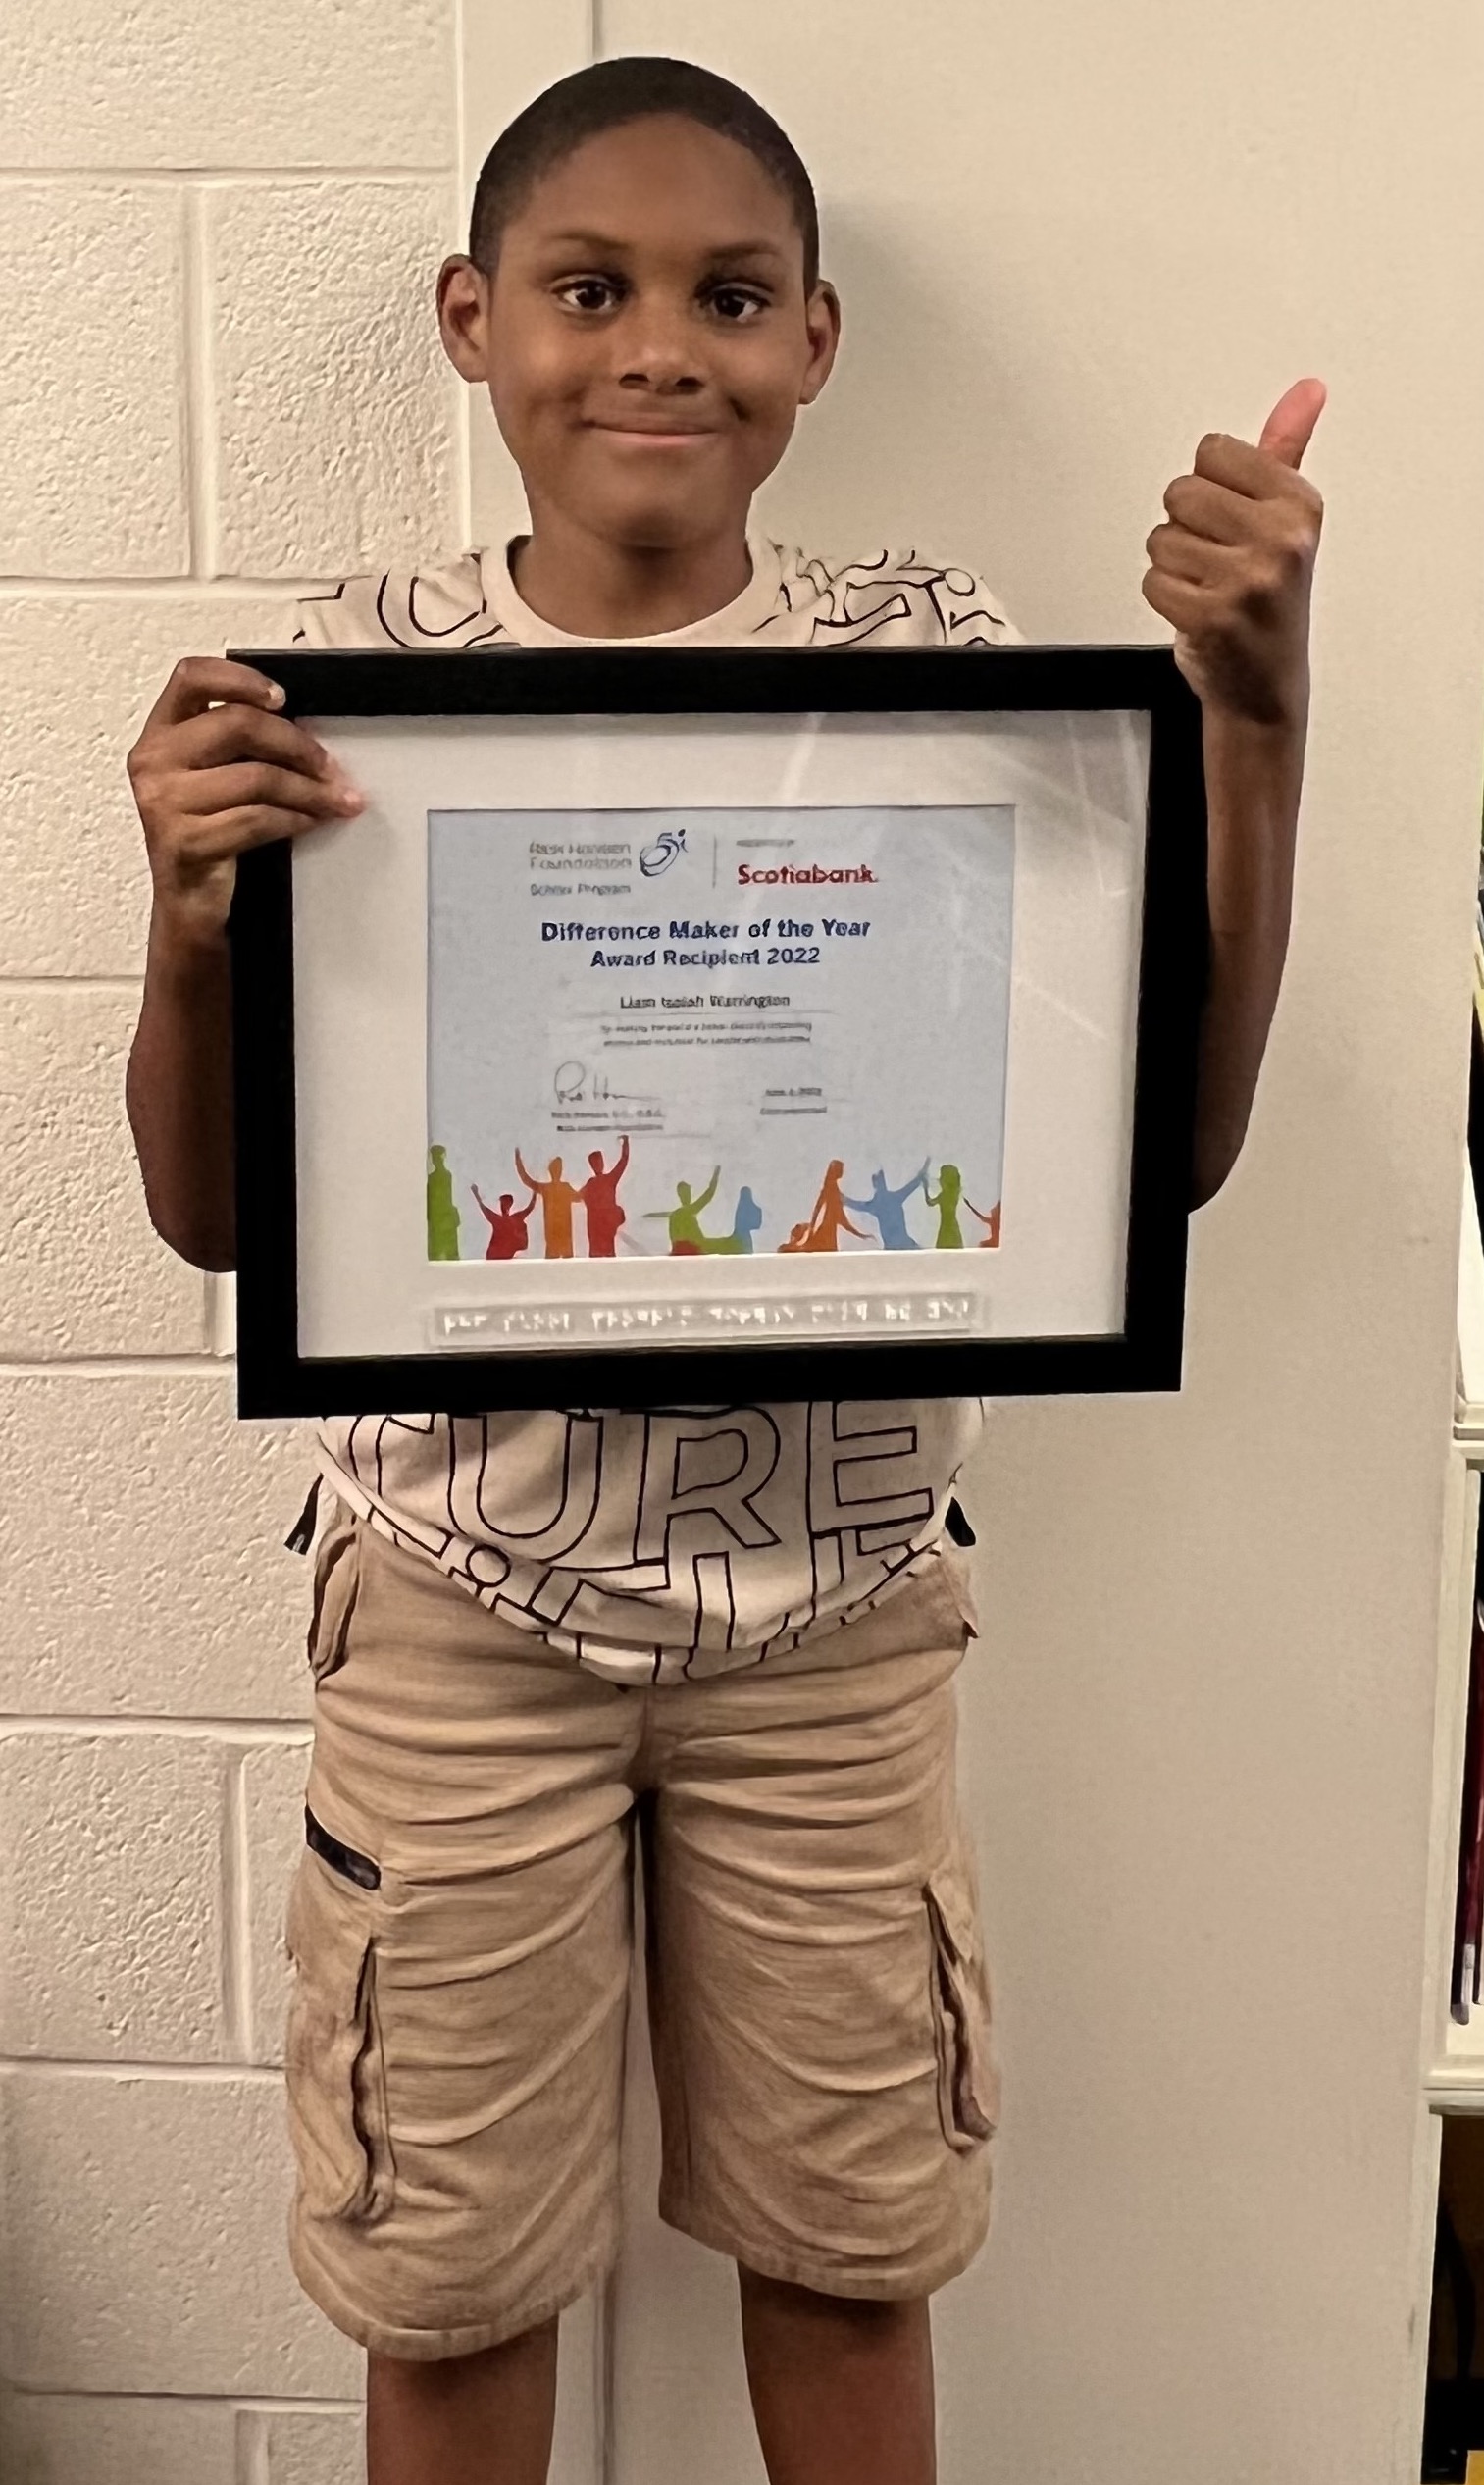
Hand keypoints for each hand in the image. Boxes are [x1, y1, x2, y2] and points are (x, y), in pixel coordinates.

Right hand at [126, 658, 362, 946]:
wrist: (189, 905)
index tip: (282, 698)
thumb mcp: (215, 778)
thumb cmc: (210, 835)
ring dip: (308, 790)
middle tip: (330, 766)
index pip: (191, 677)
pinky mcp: (184, 842)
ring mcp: (163, 803)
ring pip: (255, 777)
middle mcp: (154, 761)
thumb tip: (306, 731)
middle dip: (296, 744)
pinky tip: (312, 822)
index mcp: (161, 734)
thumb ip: (239, 746)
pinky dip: (294, 819)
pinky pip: (256, 820)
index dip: (240, 679)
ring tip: (336, 800)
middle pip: (237, 724)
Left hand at [1143, 378, 1325, 726]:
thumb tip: (1307, 390)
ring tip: (1208, 588)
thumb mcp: (1286, 521)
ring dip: (1173, 566)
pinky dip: (1164, 598)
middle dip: (1187, 526)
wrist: (1265, 691)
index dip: (1210, 487)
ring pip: (1161, 538)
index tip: (1234, 521)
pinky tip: (1195, 612)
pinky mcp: (1212, 616)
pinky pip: (1151, 580)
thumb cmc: (1269, 603)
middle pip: (1181, 491)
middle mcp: (1280, 539)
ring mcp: (1248, 579)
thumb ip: (1285, 449)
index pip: (1212, 451)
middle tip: (1216, 560)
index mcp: (1299, 503)